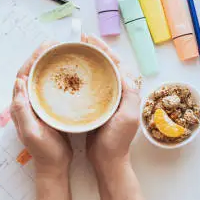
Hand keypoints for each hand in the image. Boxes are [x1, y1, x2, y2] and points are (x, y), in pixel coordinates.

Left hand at [10, 42, 72, 178]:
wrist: (54, 167)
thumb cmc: (44, 151)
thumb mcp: (31, 131)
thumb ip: (22, 109)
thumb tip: (19, 82)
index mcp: (21, 104)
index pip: (25, 73)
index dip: (35, 57)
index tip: (48, 45)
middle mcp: (28, 101)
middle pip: (34, 71)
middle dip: (44, 55)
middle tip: (60, 43)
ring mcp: (39, 104)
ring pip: (43, 77)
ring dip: (52, 63)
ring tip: (66, 52)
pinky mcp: (49, 108)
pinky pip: (52, 86)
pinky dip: (60, 76)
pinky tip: (72, 72)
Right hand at [82, 35, 140, 172]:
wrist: (108, 161)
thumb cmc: (117, 141)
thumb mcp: (126, 116)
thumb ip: (128, 93)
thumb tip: (122, 69)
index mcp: (127, 91)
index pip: (116, 62)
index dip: (103, 49)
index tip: (90, 38)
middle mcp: (119, 92)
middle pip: (107, 64)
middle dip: (94, 50)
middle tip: (79, 40)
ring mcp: (108, 99)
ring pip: (98, 73)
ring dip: (88, 60)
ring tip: (74, 51)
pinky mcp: (97, 106)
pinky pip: (91, 85)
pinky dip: (82, 76)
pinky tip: (71, 73)